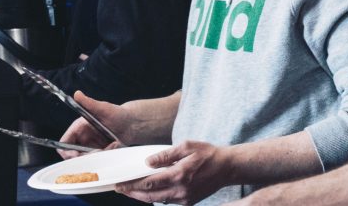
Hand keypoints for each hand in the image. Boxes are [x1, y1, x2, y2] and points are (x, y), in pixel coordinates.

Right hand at [56, 91, 130, 158]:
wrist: (133, 124)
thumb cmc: (118, 114)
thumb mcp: (104, 108)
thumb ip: (89, 103)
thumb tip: (77, 94)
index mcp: (79, 128)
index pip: (64, 142)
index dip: (67, 151)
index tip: (75, 156)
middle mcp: (82, 138)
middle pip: (73, 155)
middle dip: (83, 157)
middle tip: (98, 152)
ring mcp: (90, 146)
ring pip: (85, 159)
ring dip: (95, 156)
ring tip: (109, 146)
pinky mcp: (99, 152)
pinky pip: (96, 160)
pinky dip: (103, 157)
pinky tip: (112, 147)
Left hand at [115, 141, 230, 204]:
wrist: (227, 168)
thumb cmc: (208, 154)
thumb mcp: (187, 146)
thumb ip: (166, 154)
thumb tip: (148, 162)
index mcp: (179, 175)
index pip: (149, 182)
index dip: (132, 184)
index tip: (120, 183)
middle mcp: (180, 190)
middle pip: (149, 195)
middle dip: (133, 193)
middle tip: (121, 188)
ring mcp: (185, 198)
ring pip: (157, 200)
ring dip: (143, 196)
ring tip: (132, 190)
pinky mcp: (188, 202)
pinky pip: (167, 201)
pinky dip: (156, 197)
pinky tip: (150, 191)